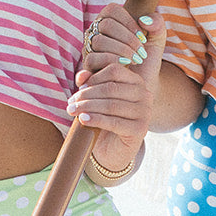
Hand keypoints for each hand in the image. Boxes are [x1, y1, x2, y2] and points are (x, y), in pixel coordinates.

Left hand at [67, 5, 166, 172]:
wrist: (113, 150)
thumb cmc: (105, 115)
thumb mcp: (100, 92)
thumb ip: (94, 75)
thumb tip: (80, 74)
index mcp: (138, 77)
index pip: (118, 65)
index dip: (98, 68)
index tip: (81, 79)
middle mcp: (145, 92)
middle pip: (112, 82)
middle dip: (87, 90)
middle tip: (70, 100)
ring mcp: (144, 112)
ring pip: (110, 101)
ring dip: (86, 105)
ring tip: (72, 109)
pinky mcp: (137, 131)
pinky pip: (113, 120)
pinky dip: (95, 118)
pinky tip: (83, 120)